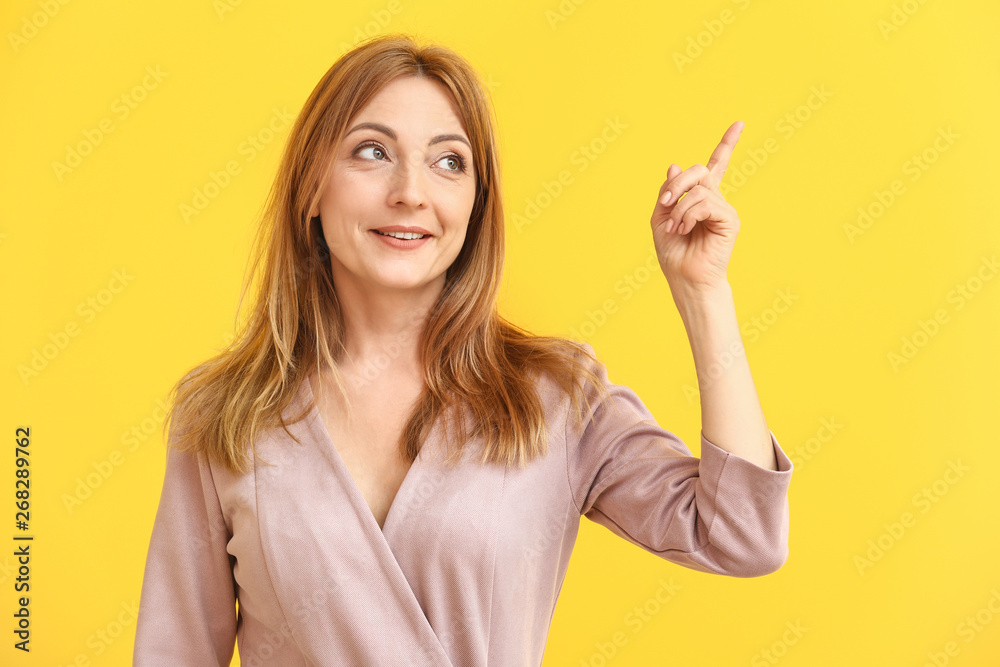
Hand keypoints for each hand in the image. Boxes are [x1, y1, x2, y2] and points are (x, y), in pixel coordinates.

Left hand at [650, 121, 743, 296]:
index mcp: (700, 198)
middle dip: (676, 185)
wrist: (685, 277)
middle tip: (665, 204)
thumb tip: (676, 165)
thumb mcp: (660, 217)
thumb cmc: (673, 252)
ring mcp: (724, 209)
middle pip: (698, 171)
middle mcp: (715, 199)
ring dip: (679, 208)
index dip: (727, 145)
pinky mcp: (729, 220)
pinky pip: (706, 203)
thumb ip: (668, 191)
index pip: (716, 166)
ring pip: (699, 189)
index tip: (740, 124)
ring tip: (677, 228)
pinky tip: (686, 229)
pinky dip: (689, 215)